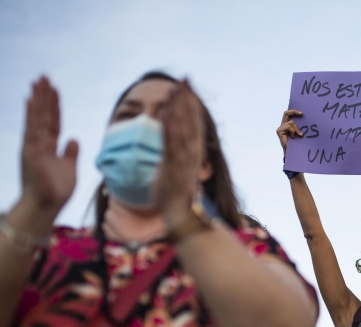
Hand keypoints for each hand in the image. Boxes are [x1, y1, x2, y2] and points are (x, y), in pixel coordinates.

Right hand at [19, 77, 78, 217]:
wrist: (46, 206)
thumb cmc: (56, 191)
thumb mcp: (69, 167)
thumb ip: (70, 153)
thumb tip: (74, 139)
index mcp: (49, 147)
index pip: (53, 121)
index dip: (54, 106)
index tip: (54, 89)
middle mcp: (39, 143)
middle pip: (44, 115)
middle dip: (45, 96)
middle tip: (44, 76)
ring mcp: (34, 146)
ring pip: (37, 117)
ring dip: (38, 98)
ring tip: (38, 81)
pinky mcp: (31, 151)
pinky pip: (32, 128)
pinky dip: (32, 113)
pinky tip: (32, 98)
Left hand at [154, 79, 203, 225]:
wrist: (181, 214)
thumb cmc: (176, 193)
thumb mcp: (174, 167)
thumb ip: (173, 152)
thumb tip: (170, 143)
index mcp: (193, 151)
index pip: (193, 122)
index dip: (191, 104)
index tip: (188, 87)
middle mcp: (191, 152)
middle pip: (190, 120)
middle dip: (187, 99)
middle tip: (185, 79)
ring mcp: (183, 158)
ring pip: (182, 127)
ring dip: (180, 107)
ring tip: (176, 89)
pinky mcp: (173, 165)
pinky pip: (171, 141)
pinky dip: (170, 126)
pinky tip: (167, 111)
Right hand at [276, 109, 302, 154]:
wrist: (291, 152)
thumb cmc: (296, 143)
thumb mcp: (298, 132)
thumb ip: (298, 126)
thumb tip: (305, 118)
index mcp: (286, 124)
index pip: (288, 114)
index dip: (293, 111)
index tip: (301, 112)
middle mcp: (282, 125)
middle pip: (286, 113)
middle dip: (294, 112)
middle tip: (301, 114)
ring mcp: (280, 128)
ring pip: (291, 122)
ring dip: (296, 128)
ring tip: (299, 135)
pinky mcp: (279, 131)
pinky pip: (288, 126)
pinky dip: (293, 131)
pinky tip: (293, 136)